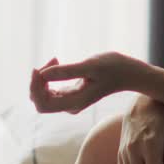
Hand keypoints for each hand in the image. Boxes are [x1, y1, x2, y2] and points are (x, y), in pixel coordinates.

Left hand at [29, 51, 144, 114]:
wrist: (129, 72)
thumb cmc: (113, 67)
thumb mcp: (90, 66)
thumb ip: (66, 71)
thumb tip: (42, 74)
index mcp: (75, 103)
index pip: (43, 104)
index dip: (35, 88)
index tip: (37, 68)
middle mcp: (71, 105)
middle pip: (40, 100)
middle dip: (38, 81)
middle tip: (52, 60)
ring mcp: (70, 101)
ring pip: (44, 94)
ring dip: (43, 76)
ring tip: (55, 58)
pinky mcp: (71, 93)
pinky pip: (50, 89)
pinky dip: (49, 75)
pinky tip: (57, 61)